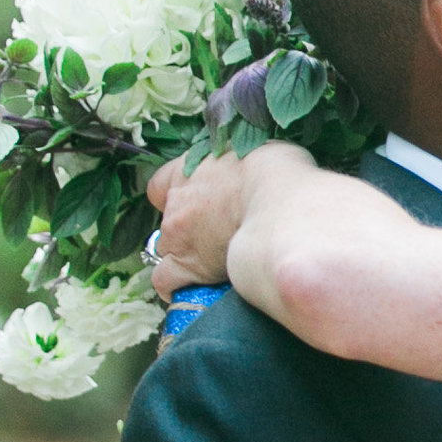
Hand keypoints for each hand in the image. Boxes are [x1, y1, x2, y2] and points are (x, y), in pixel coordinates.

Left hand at [145, 143, 312, 299]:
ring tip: (212, 265)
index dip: (174, 199)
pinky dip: (175, 286)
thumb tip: (253, 177)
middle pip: (168, 222)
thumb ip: (240, 169)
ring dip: (184, 257)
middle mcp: (176, 202)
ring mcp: (177, 236)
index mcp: (189, 170)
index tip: (194, 206)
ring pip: (166, 251)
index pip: (160, 186)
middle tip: (217, 237)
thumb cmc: (277, 175)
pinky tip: (192, 288)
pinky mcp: (187, 267)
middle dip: (187, 231)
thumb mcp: (258, 153)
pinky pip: (166, 281)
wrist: (281, 207)